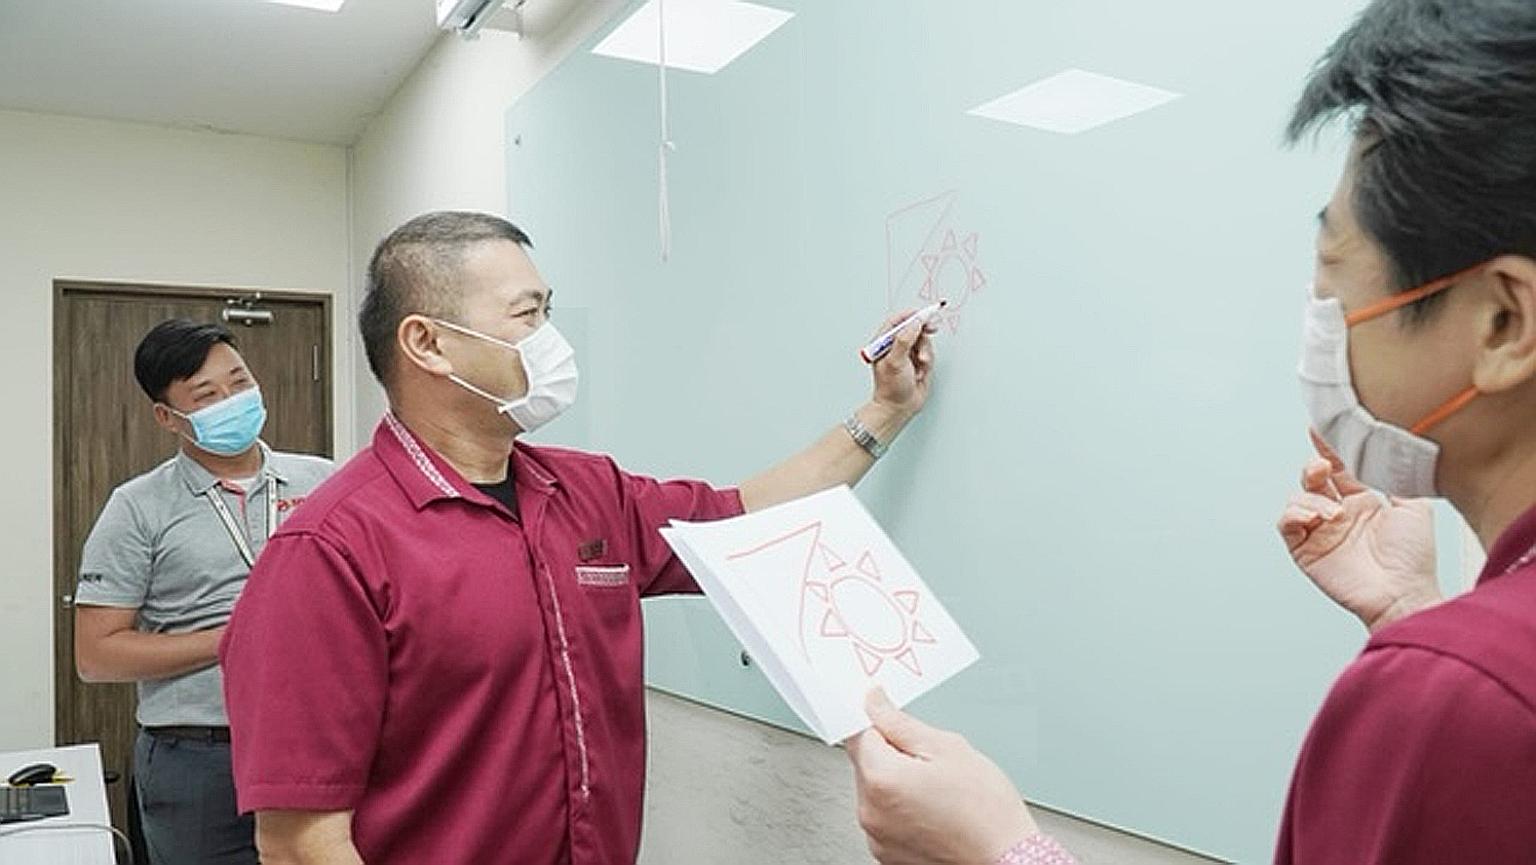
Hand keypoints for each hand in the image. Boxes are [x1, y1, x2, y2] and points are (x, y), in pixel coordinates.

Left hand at [845, 690, 1036, 864]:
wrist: (1006, 858)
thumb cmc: (986, 810)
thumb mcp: (947, 748)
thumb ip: (900, 723)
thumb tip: (874, 702)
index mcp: (882, 779)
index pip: (858, 733)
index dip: (880, 722)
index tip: (894, 721)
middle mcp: (871, 811)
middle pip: (866, 764)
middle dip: (891, 755)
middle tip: (930, 761)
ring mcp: (877, 837)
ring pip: (874, 791)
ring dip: (895, 783)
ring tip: (935, 790)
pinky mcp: (886, 853)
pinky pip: (883, 818)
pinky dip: (899, 810)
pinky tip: (930, 810)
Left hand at [868, 310, 935, 418]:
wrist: (900, 407)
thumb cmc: (891, 388)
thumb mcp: (896, 361)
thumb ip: (904, 340)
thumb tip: (914, 323)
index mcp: (883, 343)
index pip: (896, 321)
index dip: (910, 315)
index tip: (923, 314)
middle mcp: (895, 346)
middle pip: (912, 327)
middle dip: (922, 331)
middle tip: (931, 328)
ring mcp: (907, 354)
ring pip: (923, 340)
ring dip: (925, 351)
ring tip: (921, 364)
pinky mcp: (918, 362)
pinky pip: (928, 352)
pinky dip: (928, 360)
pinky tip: (921, 371)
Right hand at [1276, 431, 1441, 631]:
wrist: (1405, 592)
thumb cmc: (1414, 558)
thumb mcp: (1415, 507)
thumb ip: (1397, 478)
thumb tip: (1386, 452)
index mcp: (1363, 503)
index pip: (1339, 468)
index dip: (1328, 448)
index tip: (1321, 428)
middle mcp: (1339, 515)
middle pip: (1313, 480)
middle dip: (1314, 467)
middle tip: (1323, 467)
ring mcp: (1321, 533)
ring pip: (1297, 500)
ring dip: (1311, 499)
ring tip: (1335, 513)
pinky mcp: (1306, 552)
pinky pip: (1286, 525)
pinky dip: (1295, 515)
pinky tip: (1317, 519)